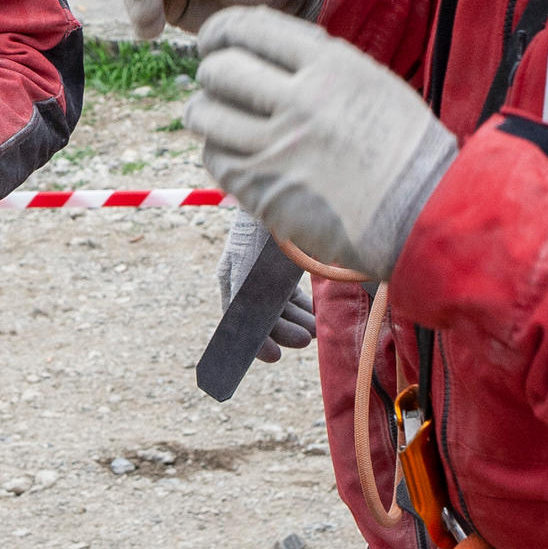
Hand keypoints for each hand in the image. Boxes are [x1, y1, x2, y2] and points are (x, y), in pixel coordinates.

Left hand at [188, 8, 456, 282]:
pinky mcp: (265, 189)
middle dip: (213, 74)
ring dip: (206, 112)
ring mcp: (279, 148)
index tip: (216, 43)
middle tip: (219, 83)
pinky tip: (236, 150)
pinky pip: (216, 157)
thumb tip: (254, 39)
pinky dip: (218, 150)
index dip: (221, 33)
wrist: (423, 212)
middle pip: (220, 70)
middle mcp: (301, 101)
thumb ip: (315, 59)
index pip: (248, 28)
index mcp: (331, 65)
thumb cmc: (400, 146)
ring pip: (207, 114)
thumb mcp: (370, 80)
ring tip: (218, 116)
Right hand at [219, 217, 314, 363]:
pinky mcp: (286, 268)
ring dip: (297, 321)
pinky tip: (315, 314)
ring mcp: (268, 273)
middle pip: (264, 316)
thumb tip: (242, 331)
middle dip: (284, 331)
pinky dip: (304, 308)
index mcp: (232, 279)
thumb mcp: (247, 268)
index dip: (255, 341)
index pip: (240, 320)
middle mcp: (248, 279)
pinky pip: (293, 296)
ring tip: (314, 329)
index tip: (274, 356)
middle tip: (305, 339)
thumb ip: (242, 300)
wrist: (281, 192)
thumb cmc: (260, 231)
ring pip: (282, 308)